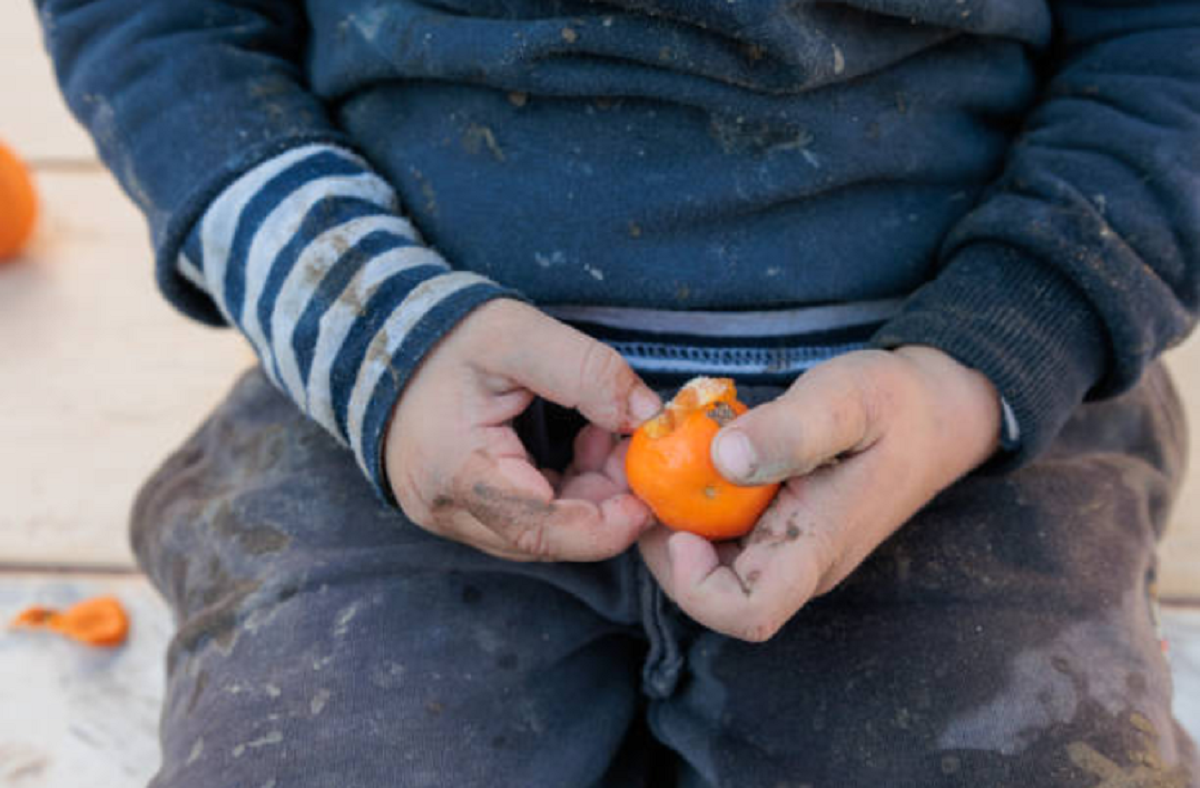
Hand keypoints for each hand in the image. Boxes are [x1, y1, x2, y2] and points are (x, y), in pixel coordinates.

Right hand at [385, 299, 660, 561]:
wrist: (384, 341)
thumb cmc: (447, 338)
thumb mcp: (518, 335)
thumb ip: (587, 372)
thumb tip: (647, 417)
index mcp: (455, 471)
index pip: (539, 527)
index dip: (603, 526)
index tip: (647, 499)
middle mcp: (446, 510)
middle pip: (544, 538)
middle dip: (604, 504)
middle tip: (633, 452)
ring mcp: (450, 516)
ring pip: (539, 534)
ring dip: (587, 498)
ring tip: (605, 439)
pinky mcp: (460, 511)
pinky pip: (526, 520)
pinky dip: (565, 494)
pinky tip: (581, 449)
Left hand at [638, 345, 1001, 640]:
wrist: (935, 410)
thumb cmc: (898, 403)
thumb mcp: (848, 399)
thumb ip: (792, 431)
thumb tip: (725, 458)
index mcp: (815, 547)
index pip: (748, 615)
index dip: (696, 586)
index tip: (679, 526)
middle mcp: (794, 561)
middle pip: (707, 592)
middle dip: (661, 542)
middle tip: (637, 475)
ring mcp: (782, 546)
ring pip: (704, 561)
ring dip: (667, 518)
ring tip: (649, 458)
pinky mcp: (773, 525)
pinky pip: (716, 531)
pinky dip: (687, 500)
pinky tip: (677, 453)